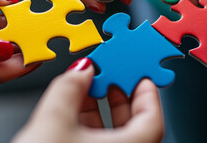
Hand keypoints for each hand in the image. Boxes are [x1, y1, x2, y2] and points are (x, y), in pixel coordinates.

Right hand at [13, 58, 163, 142]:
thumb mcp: (53, 122)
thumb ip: (69, 89)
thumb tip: (79, 70)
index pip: (153, 118)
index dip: (147, 93)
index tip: (139, 74)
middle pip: (135, 126)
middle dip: (121, 96)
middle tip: (113, 75)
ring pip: (114, 137)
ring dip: (102, 110)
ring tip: (89, 87)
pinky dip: (89, 127)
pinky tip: (74, 109)